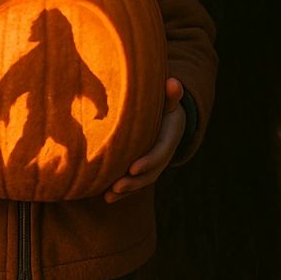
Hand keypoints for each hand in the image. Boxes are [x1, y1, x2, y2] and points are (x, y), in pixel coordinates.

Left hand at [104, 79, 185, 203]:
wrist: (171, 121)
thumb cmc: (166, 107)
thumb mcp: (170, 100)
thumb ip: (171, 94)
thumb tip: (173, 83)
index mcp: (169, 138)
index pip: (160, 153)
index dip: (148, 161)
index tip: (133, 168)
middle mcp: (163, 155)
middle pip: (151, 173)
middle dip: (134, 182)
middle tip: (117, 186)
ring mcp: (154, 165)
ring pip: (142, 182)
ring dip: (127, 190)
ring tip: (109, 194)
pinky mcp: (144, 170)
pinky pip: (135, 184)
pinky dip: (123, 193)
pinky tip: (107, 197)